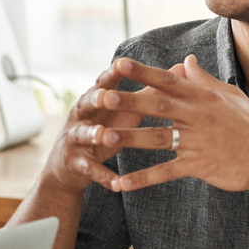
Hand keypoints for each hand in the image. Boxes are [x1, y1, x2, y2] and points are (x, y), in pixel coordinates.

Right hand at [41, 65, 137, 192]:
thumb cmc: (105, 130)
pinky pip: (90, 170)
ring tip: (102, 135)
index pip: (103, 82)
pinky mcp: (76, 163)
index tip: (123, 63)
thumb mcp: (125, 112)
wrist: (70, 167)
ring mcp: (75, 139)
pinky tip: (118, 185)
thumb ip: (149, 93)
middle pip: (87, 103)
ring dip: (93, 134)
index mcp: (94, 99)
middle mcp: (81, 115)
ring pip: (83, 134)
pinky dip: (104, 177)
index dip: (112, 73)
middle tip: (107, 96)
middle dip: (97, 100)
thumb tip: (179, 70)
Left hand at [89, 56, 248, 196]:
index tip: (118, 64)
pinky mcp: (199, 166)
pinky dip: (144, 179)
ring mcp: (198, 141)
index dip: (142, 72)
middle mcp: (198, 116)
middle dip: (128, 101)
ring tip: (102, 139)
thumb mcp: (229, 95)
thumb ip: (203, 79)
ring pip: (157, 138)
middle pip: (157, 106)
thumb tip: (186, 59)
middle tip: (101, 97)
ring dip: (129, 139)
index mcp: (202, 97)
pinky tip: (122, 184)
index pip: (168, 80)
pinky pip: (166, 172)